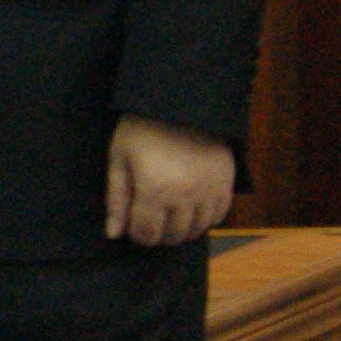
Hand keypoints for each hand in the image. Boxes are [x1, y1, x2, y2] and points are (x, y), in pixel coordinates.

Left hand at [104, 114, 234, 244]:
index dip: (137, 234)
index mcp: (155, 190)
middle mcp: (186, 197)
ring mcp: (209, 192)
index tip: (133, 223)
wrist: (181, 104)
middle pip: (173, 236)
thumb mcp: (119, 158)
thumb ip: (116, 199)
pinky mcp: (226, 184)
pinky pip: (219, 217)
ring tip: (169, 213)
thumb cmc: (143, 129)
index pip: (147, 234)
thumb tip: (114, 233)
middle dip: (158, 233)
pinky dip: (205, 219)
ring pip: (198, 230)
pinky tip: (191, 208)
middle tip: (150, 218)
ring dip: (182, 229)